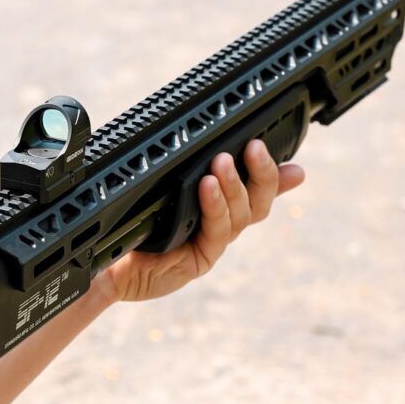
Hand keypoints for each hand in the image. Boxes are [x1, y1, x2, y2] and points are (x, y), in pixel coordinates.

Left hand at [102, 140, 303, 303]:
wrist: (109, 262)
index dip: (278, 179)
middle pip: (258, 203)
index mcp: (217, 210)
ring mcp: (210, 244)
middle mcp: (219, 227)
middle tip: (255, 147)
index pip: (258, 192)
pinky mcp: (199, 260)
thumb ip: (191, 172)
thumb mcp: (162, 189)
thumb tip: (206, 141)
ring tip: (223, 162)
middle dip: (262, 174)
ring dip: (234, 185)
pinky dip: (214, 206)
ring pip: (239, 215)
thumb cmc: (133, 224)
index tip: (295, 167)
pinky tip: (207, 186)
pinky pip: (215, 231)